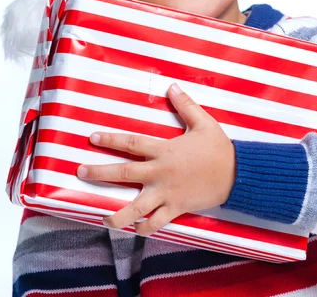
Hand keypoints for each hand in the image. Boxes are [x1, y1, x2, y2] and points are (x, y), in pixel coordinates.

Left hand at [76, 83, 235, 235]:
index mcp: (164, 150)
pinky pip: (157, 222)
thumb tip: (172, 86)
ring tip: (103, 219)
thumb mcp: (203, 122)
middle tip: (80, 172)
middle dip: (100, 172)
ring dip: (117, 214)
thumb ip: (185, 105)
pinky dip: (145, 228)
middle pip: (124, 172)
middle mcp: (160, 172)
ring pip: (136, 207)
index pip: (132, 142)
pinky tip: (134, 230)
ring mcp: (167, 193)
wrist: (236, 174)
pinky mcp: (176, 208)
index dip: (111, 139)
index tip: (93, 138)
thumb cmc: (218, 148)